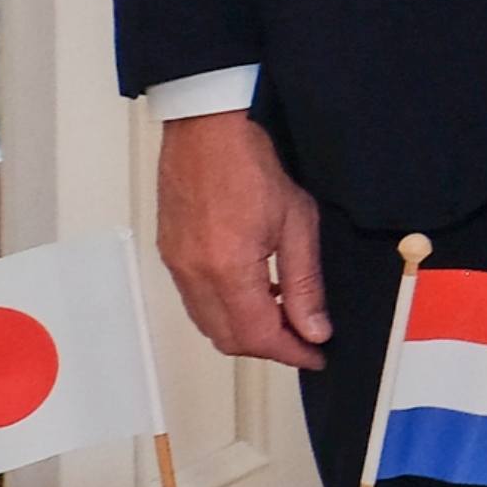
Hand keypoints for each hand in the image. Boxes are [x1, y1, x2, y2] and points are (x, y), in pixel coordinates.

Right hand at [154, 112, 330, 370]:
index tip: (315, 355)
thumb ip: (305, 282)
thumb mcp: (297, 223)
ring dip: (246, 330)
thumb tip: (314, 327)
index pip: (259, 336)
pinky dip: (226, 309)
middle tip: (304, 338)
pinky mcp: (170, 255)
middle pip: (229, 339)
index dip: (291, 352)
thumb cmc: (250, 164)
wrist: (207, 132)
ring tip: (284, 314)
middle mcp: (194, 275)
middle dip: (269, 347)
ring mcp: (177, 266)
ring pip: (210, 324)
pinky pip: (196, 302)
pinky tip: (255, 290)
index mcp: (227, 269)